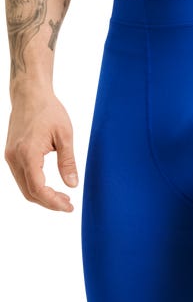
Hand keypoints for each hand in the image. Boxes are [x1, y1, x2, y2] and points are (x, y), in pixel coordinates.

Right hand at [4, 86, 77, 211]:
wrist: (29, 94)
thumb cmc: (49, 111)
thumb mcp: (65, 136)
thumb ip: (68, 162)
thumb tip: (73, 185)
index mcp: (28, 154)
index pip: (38, 188)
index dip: (53, 202)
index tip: (69, 207)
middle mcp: (15, 158)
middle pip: (29, 192)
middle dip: (49, 203)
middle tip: (68, 205)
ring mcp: (10, 157)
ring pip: (24, 187)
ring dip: (43, 196)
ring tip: (63, 198)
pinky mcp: (12, 154)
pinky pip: (22, 178)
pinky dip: (35, 187)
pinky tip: (51, 187)